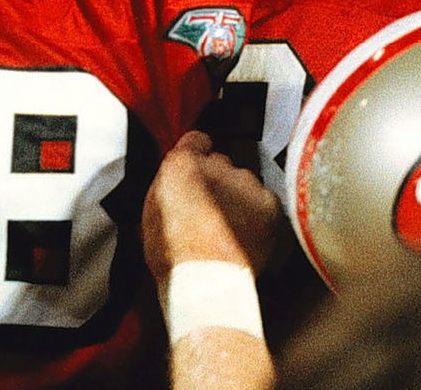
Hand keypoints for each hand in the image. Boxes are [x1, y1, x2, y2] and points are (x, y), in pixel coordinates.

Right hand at [143, 132, 280, 283]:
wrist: (207, 281)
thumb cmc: (173, 254)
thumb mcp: (151, 212)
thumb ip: (167, 186)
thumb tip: (175, 183)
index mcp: (182, 164)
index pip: (196, 139)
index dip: (196, 154)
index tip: (197, 165)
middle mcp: (217, 165)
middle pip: (220, 162)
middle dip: (216, 180)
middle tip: (209, 209)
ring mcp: (246, 182)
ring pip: (243, 182)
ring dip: (238, 197)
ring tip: (228, 227)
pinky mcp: (268, 202)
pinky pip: (263, 200)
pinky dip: (257, 213)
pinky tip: (245, 233)